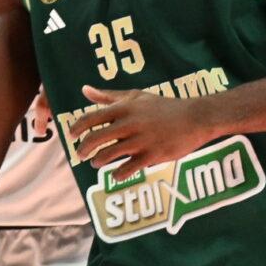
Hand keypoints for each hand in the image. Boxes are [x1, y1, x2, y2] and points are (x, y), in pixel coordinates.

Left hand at [71, 85, 217, 174]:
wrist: (194, 118)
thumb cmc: (163, 106)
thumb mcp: (136, 96)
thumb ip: (108, 96)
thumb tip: (84, 90)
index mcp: (124, 108)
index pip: (92, 118)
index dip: (77, 128)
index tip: (70, 135)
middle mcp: (129, 124)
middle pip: (96, 138)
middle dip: (83, 149)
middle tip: (79, 155)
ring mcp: (140, 140)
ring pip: (109, 154)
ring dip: (99, 161)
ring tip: (97, 163)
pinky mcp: (152, 155)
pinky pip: (128, 168)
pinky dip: (118, 173)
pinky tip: (115, 174)